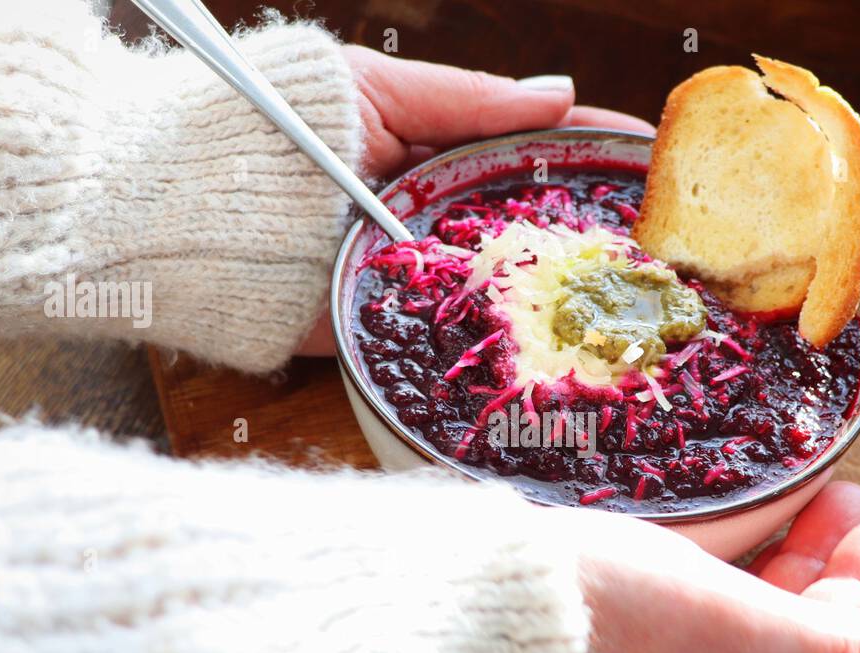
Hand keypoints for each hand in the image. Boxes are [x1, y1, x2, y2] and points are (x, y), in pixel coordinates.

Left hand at [296, 47, 655, 355]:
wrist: (192, 214)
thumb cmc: (279, 134)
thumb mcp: (379, 92)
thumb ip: (467, 100)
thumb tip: (559, 92)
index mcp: (434, 154)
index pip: (528, 149)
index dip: (588, 149)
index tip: (648, 154)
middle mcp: (436, 218)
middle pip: (529, 223)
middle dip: (594, 229)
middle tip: (667, 239)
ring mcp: (422, 279)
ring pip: (507, 286)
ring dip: (569, 295)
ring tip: (645, 297)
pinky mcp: (397, 334)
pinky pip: (461, 341)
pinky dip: (510, 348)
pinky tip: (572, 351)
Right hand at [526, 481, 859, 652]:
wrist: (439, 613)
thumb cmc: (580, 623)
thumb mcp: (724, 631)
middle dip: (821, 579)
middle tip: (854, 510)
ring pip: (725, 637)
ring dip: (774, 568)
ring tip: (809, 504)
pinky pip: (671, 627)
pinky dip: (711, 577)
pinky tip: (733, 531)